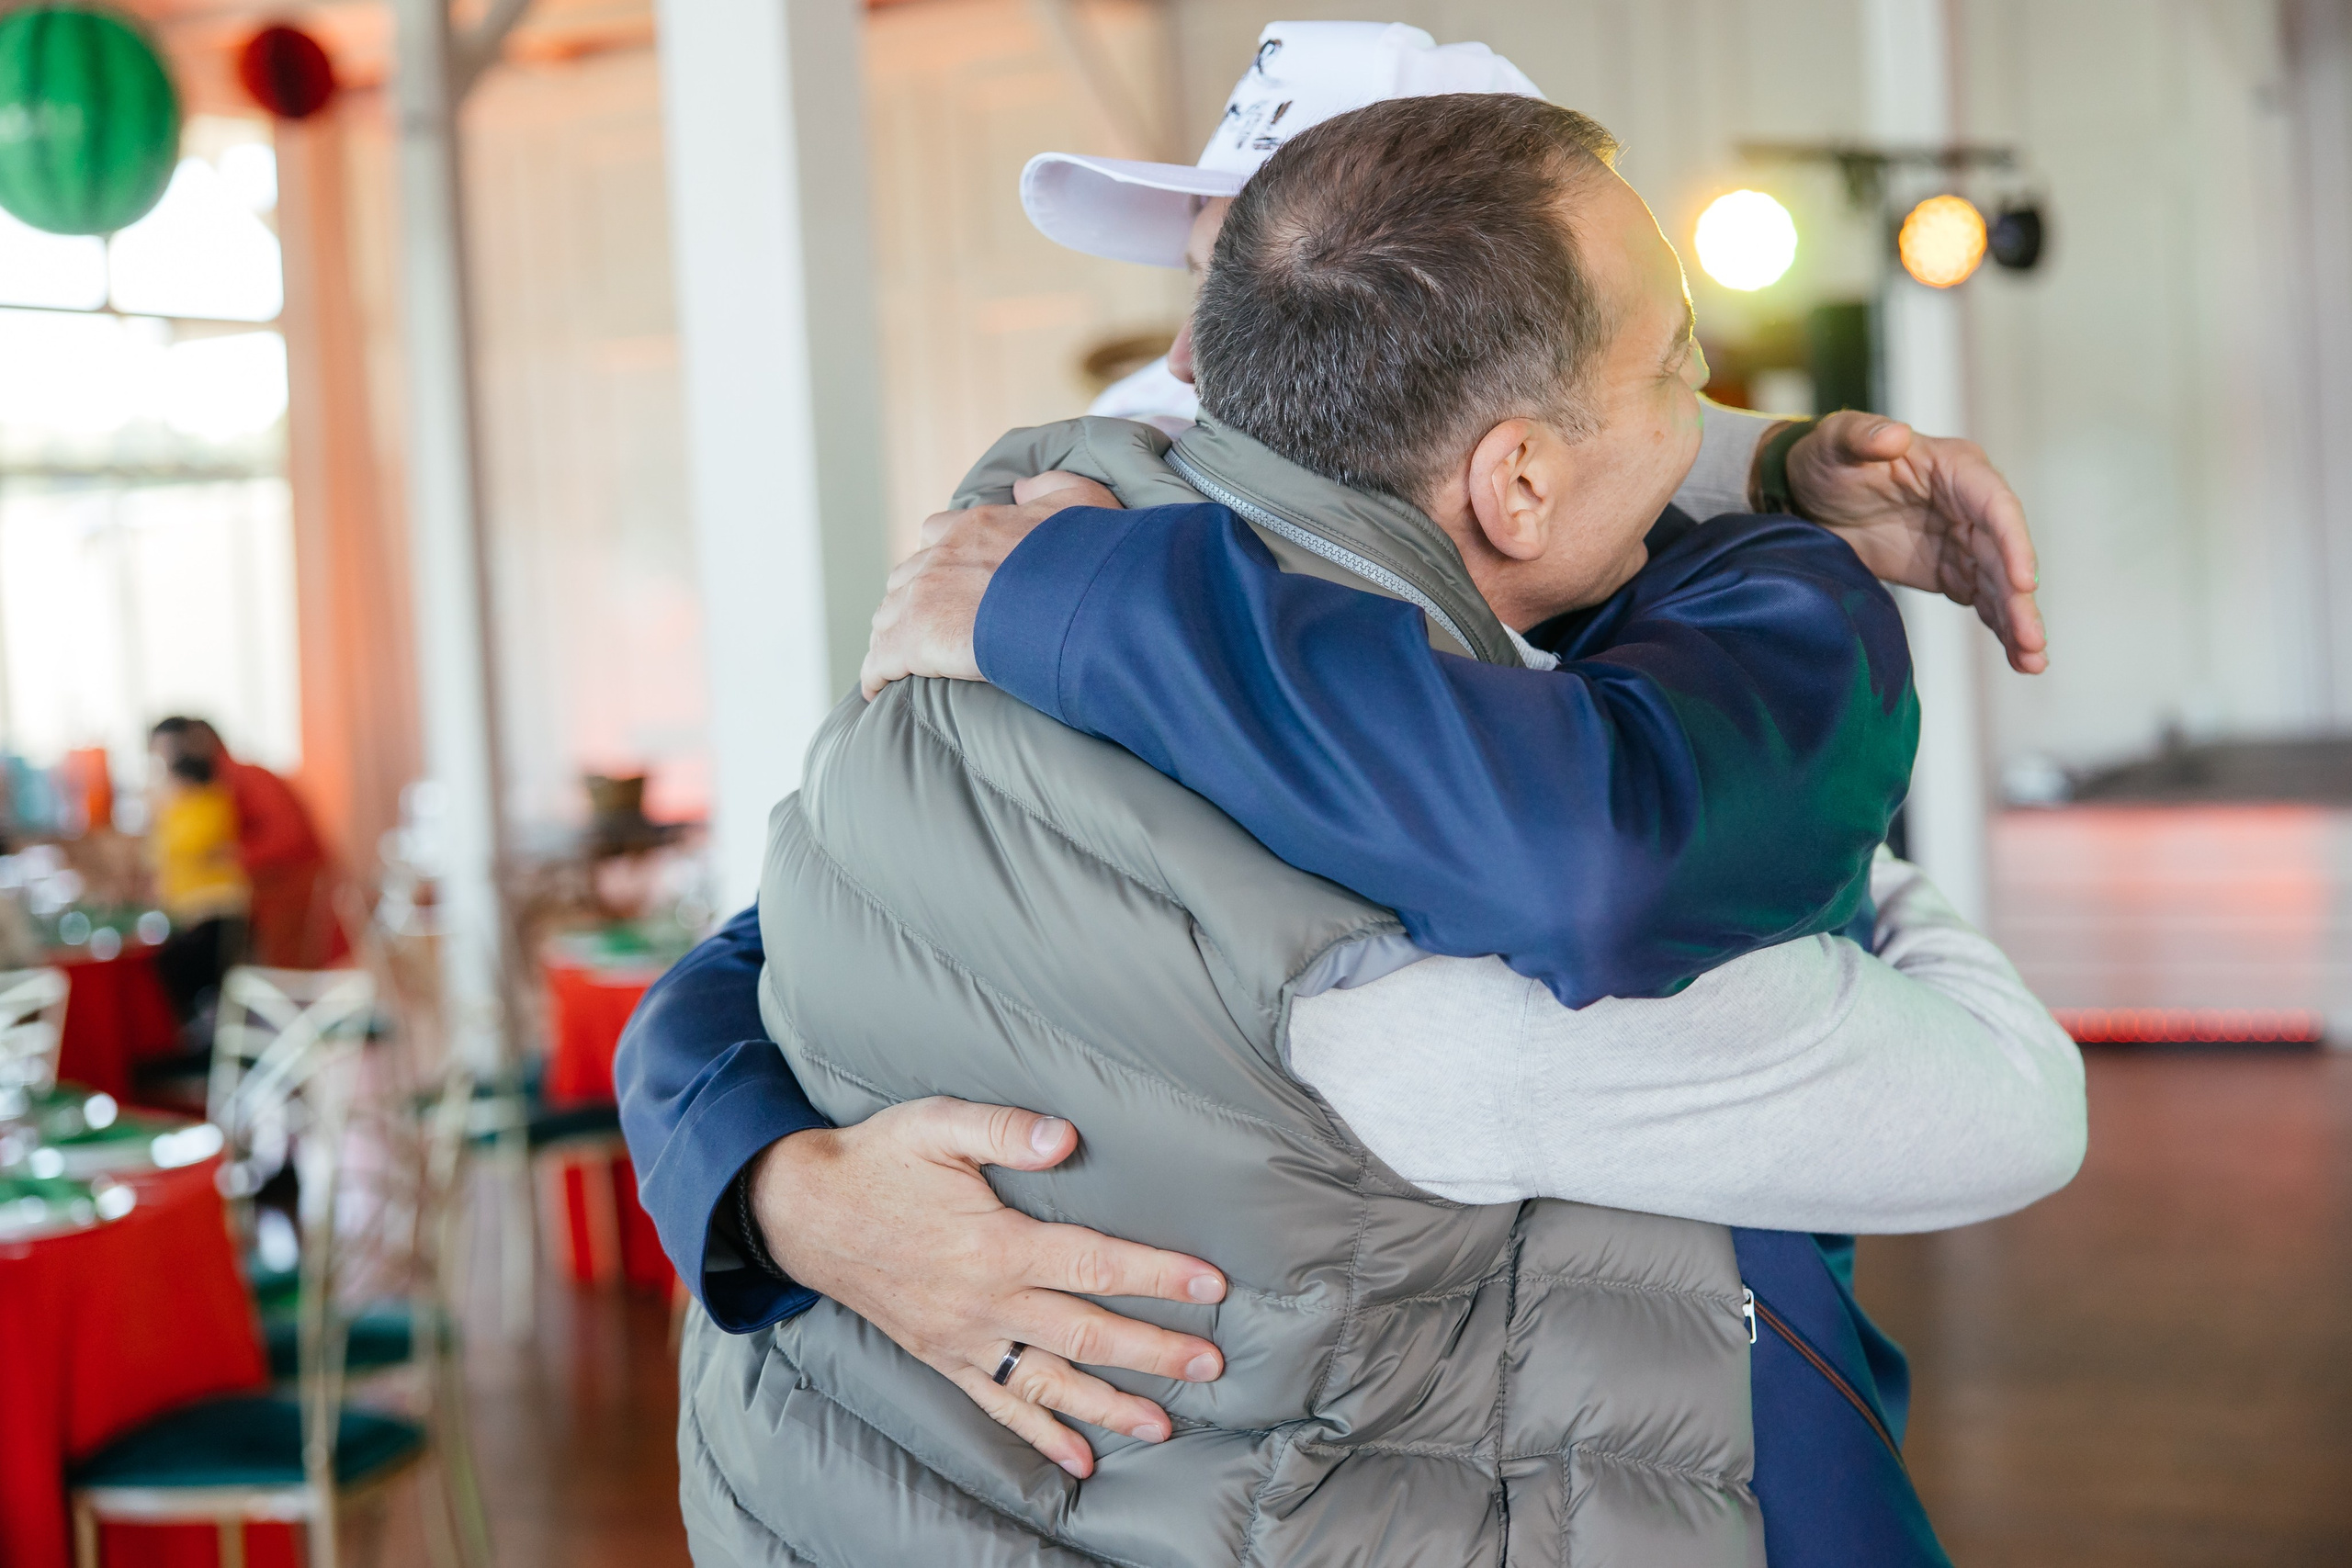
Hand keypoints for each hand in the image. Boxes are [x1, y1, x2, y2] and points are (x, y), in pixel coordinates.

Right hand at [747, 1096, 1224, 1478]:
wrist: (803, 1213)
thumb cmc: (877, 1161)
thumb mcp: (935, 1125)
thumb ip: (1003, 1129)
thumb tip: (1065, 1135)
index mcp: (994, 1244)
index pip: (1093, 1263)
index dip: (1156, 1274)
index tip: (1210, 1284)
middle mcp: (984, 1302)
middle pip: (1086, 1333)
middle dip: (1154, 1351)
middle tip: (1212, 1363)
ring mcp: (963, 1338)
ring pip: (1050, 1382)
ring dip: (1109, 1406)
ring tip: (1164, 1424)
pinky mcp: (943, 1356)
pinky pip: (999, 1405)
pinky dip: (1041, 1435)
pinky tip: (1079, 1460)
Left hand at [859, 473, 1121, 698]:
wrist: (1074, 601)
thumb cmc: (1085, 559)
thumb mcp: (1080, 501)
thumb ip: (1049, 487)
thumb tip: (1021, 488)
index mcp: (975, 527)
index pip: (937, 532)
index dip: (938, 556)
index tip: (947, 576)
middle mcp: (941, 557)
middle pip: (905, 575)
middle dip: (911, 597)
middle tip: (924, 624)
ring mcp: (923, 598)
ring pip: (888, 614)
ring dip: (893, 634)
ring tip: (900, 660)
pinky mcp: (914, 640)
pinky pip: (880, 660)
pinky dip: (876, 674)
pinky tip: (877, 690)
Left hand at [1776, 412, 2049, 674]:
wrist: (1807, 493)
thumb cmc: (1828, 456)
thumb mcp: (1836, 441)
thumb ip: (1863, 435)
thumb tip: (1895, 435)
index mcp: (1955, 468)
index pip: (1995, 506)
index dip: (2013, 543)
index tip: (2023, 581)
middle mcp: (1971, 505)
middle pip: (2005, 553)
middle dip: (2019, 597)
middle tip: (2033, 640)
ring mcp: (1964, 541)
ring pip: (2000, 584)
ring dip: (2018, 621)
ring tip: (2032, 661)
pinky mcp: (1950, 572)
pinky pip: (1983, 600)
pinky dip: (2000, 628)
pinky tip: (2019, 658)